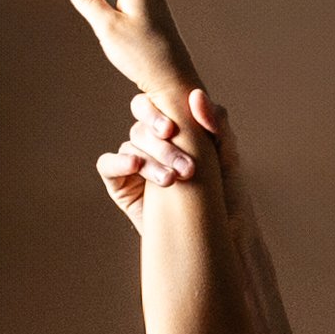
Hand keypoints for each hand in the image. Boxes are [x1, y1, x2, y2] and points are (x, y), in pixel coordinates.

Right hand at [97, 84, 236, 228]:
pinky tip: (135, 166)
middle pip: (141, 124)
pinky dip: (119, 162)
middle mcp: (151, 142)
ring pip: (132, 145)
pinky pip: (108, 164)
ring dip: (151, 159)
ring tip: (172, 180)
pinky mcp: (120, 184)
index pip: (154, 104)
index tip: (171, 129)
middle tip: (178, 160)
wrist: (219, 238)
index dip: (156, 111)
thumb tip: (197, 95)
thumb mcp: (227, 159)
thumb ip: (217, 124)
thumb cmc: (225, 197)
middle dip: (158, 140)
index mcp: (173, 130)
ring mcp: (134, 162)